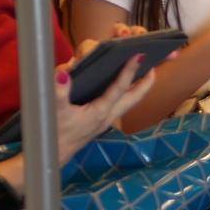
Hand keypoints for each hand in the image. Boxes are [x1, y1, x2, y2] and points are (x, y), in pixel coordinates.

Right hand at [52, 44, 155, 165]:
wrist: (54, 153)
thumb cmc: (55, 132)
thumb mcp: (55, 111)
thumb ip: (59, 92)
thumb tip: (63, 73)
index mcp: (100, 111)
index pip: (119, 88)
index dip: (130, 71)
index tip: (139, 55)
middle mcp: (108, 115)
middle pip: (134, 97)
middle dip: (146, 81)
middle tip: (155, 65)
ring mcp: (106, 119)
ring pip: (129, 101)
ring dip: (138, 87)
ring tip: (145, 72)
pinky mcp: (100, 120)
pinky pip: (119, 103)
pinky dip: (125, 92)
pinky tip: (123, 84)